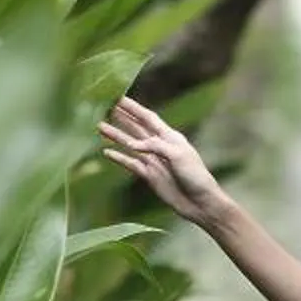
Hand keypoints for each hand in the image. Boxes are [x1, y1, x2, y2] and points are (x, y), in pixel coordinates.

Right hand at [98, 97, 230, 228]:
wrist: (200, 203)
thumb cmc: (195, 176)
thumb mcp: (179, 155)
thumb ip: (156, 146)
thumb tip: (132, 144)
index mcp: (169, 137)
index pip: (148, 118)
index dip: (134, 108)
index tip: (119, 98)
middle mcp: (159, 146)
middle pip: (136, 128)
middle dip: (122, 118)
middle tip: (105, 107)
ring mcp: (153, 161)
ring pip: (130, 144)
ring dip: (116, 135)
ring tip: (100, 127)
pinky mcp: (149, 176)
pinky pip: (130, 164)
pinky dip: (118, 157)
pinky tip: (106, 152)